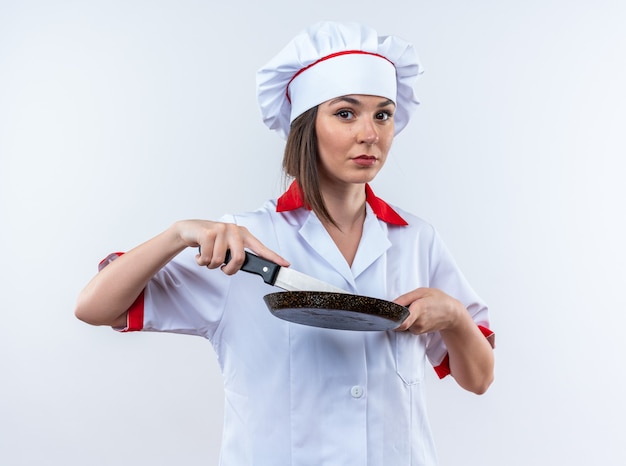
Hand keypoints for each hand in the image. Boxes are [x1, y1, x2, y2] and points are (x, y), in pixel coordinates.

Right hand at [173, 220, 289, 274]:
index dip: (274, 257)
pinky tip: (200, 254)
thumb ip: (237, 254)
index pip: (261, 248)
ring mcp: (222, 230)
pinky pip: (208, 257)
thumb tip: (249, 267)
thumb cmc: (210, 240)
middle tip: (222, 268)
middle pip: (239, 259)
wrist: (189, 229)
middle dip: (229, 270)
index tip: (285, 265)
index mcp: (243, 235)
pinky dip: (202, 261)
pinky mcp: (208, 232)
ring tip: (208, 256)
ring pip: (220, 261)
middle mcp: (234, 230)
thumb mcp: (226, 246)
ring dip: (211, 264)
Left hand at [393, 287, 464, 334]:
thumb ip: (404, 298)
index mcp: (419, 309)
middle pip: (397, 321)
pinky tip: (414, 314)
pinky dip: (406, 320)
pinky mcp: (418, 332)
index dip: (391, 320)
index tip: (385, 316)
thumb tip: (390, 304)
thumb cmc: (437, 299)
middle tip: (398, 306)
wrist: (452, 314)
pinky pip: (406, 326)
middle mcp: (418, 322)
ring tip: (411, 308)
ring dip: (401, 317)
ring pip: (401, 324)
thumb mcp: (421, 292)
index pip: (402, 322)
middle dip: (394, 315)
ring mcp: (418, 329)